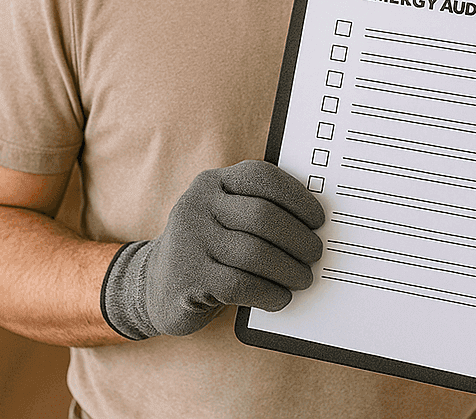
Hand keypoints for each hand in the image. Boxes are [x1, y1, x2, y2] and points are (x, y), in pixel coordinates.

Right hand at [100, 160, 324, 338]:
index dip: (297, 197)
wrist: (156, 285)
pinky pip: (241, 284)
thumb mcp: (224, 218)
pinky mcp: (188, 278)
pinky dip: (269, 293)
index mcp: (212, 182)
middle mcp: (197, 205)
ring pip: (254, 253)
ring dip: (288, 270)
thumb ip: (258, 210)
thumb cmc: (209, 248)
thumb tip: (315, 225)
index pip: (261, 177)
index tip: (318, 219)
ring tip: (303, 279)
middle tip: (316, 254)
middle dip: (298, 238)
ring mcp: (189, 241)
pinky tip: (281, 298)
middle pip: (263, 216)